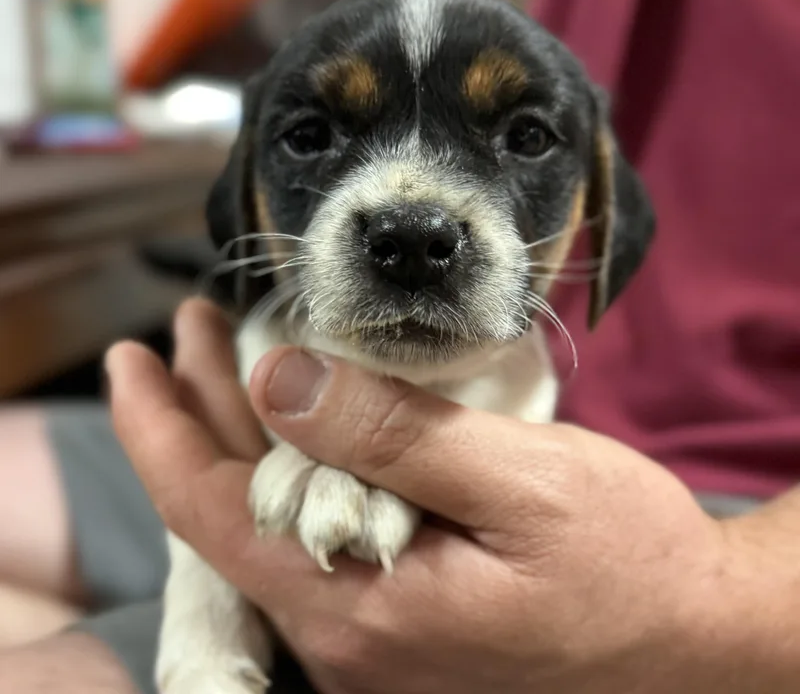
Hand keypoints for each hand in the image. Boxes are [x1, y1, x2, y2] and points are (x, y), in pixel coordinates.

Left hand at [107, 299, 781, 693]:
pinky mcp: (401, 620)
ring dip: (249, 432)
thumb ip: (397, 435)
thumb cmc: (625, 562)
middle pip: (235, 510)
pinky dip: (297, 464)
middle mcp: (346, 633)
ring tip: (231, 353)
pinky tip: (302, 421)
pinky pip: (316, 536)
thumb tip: (281, 379)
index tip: (132, 357)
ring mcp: (371, 634)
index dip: (159, 427)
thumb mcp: (522, 483)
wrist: (694, 642)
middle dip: (204, 408)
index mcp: (361, 605)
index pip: (210, 510)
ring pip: (273, 520)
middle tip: (192, 327)